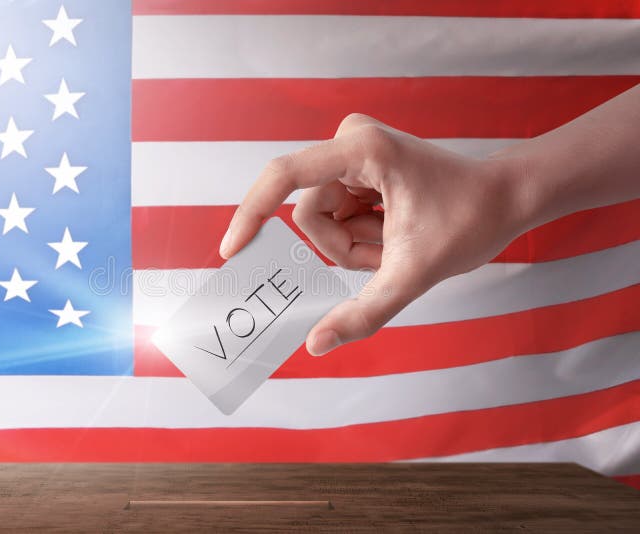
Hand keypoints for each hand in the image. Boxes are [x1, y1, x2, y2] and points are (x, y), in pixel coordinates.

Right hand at [219, 113, 528, 355]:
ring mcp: (351, 154)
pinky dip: (360, 238)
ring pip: (320, 220)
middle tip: (387, 254)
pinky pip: (335, 215)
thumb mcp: (413, 274)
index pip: (284, 177)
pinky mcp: (354, 167)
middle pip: (309, 215)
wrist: (506, 199)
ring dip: (355, 245)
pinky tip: (392, 233)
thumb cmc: (469, 223)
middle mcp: (350, 142)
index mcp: (362, 150)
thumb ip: (363, 313)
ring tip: (395, 244)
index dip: (251, 214)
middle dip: (344, 248)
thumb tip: (314, 345)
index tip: (232, 252)